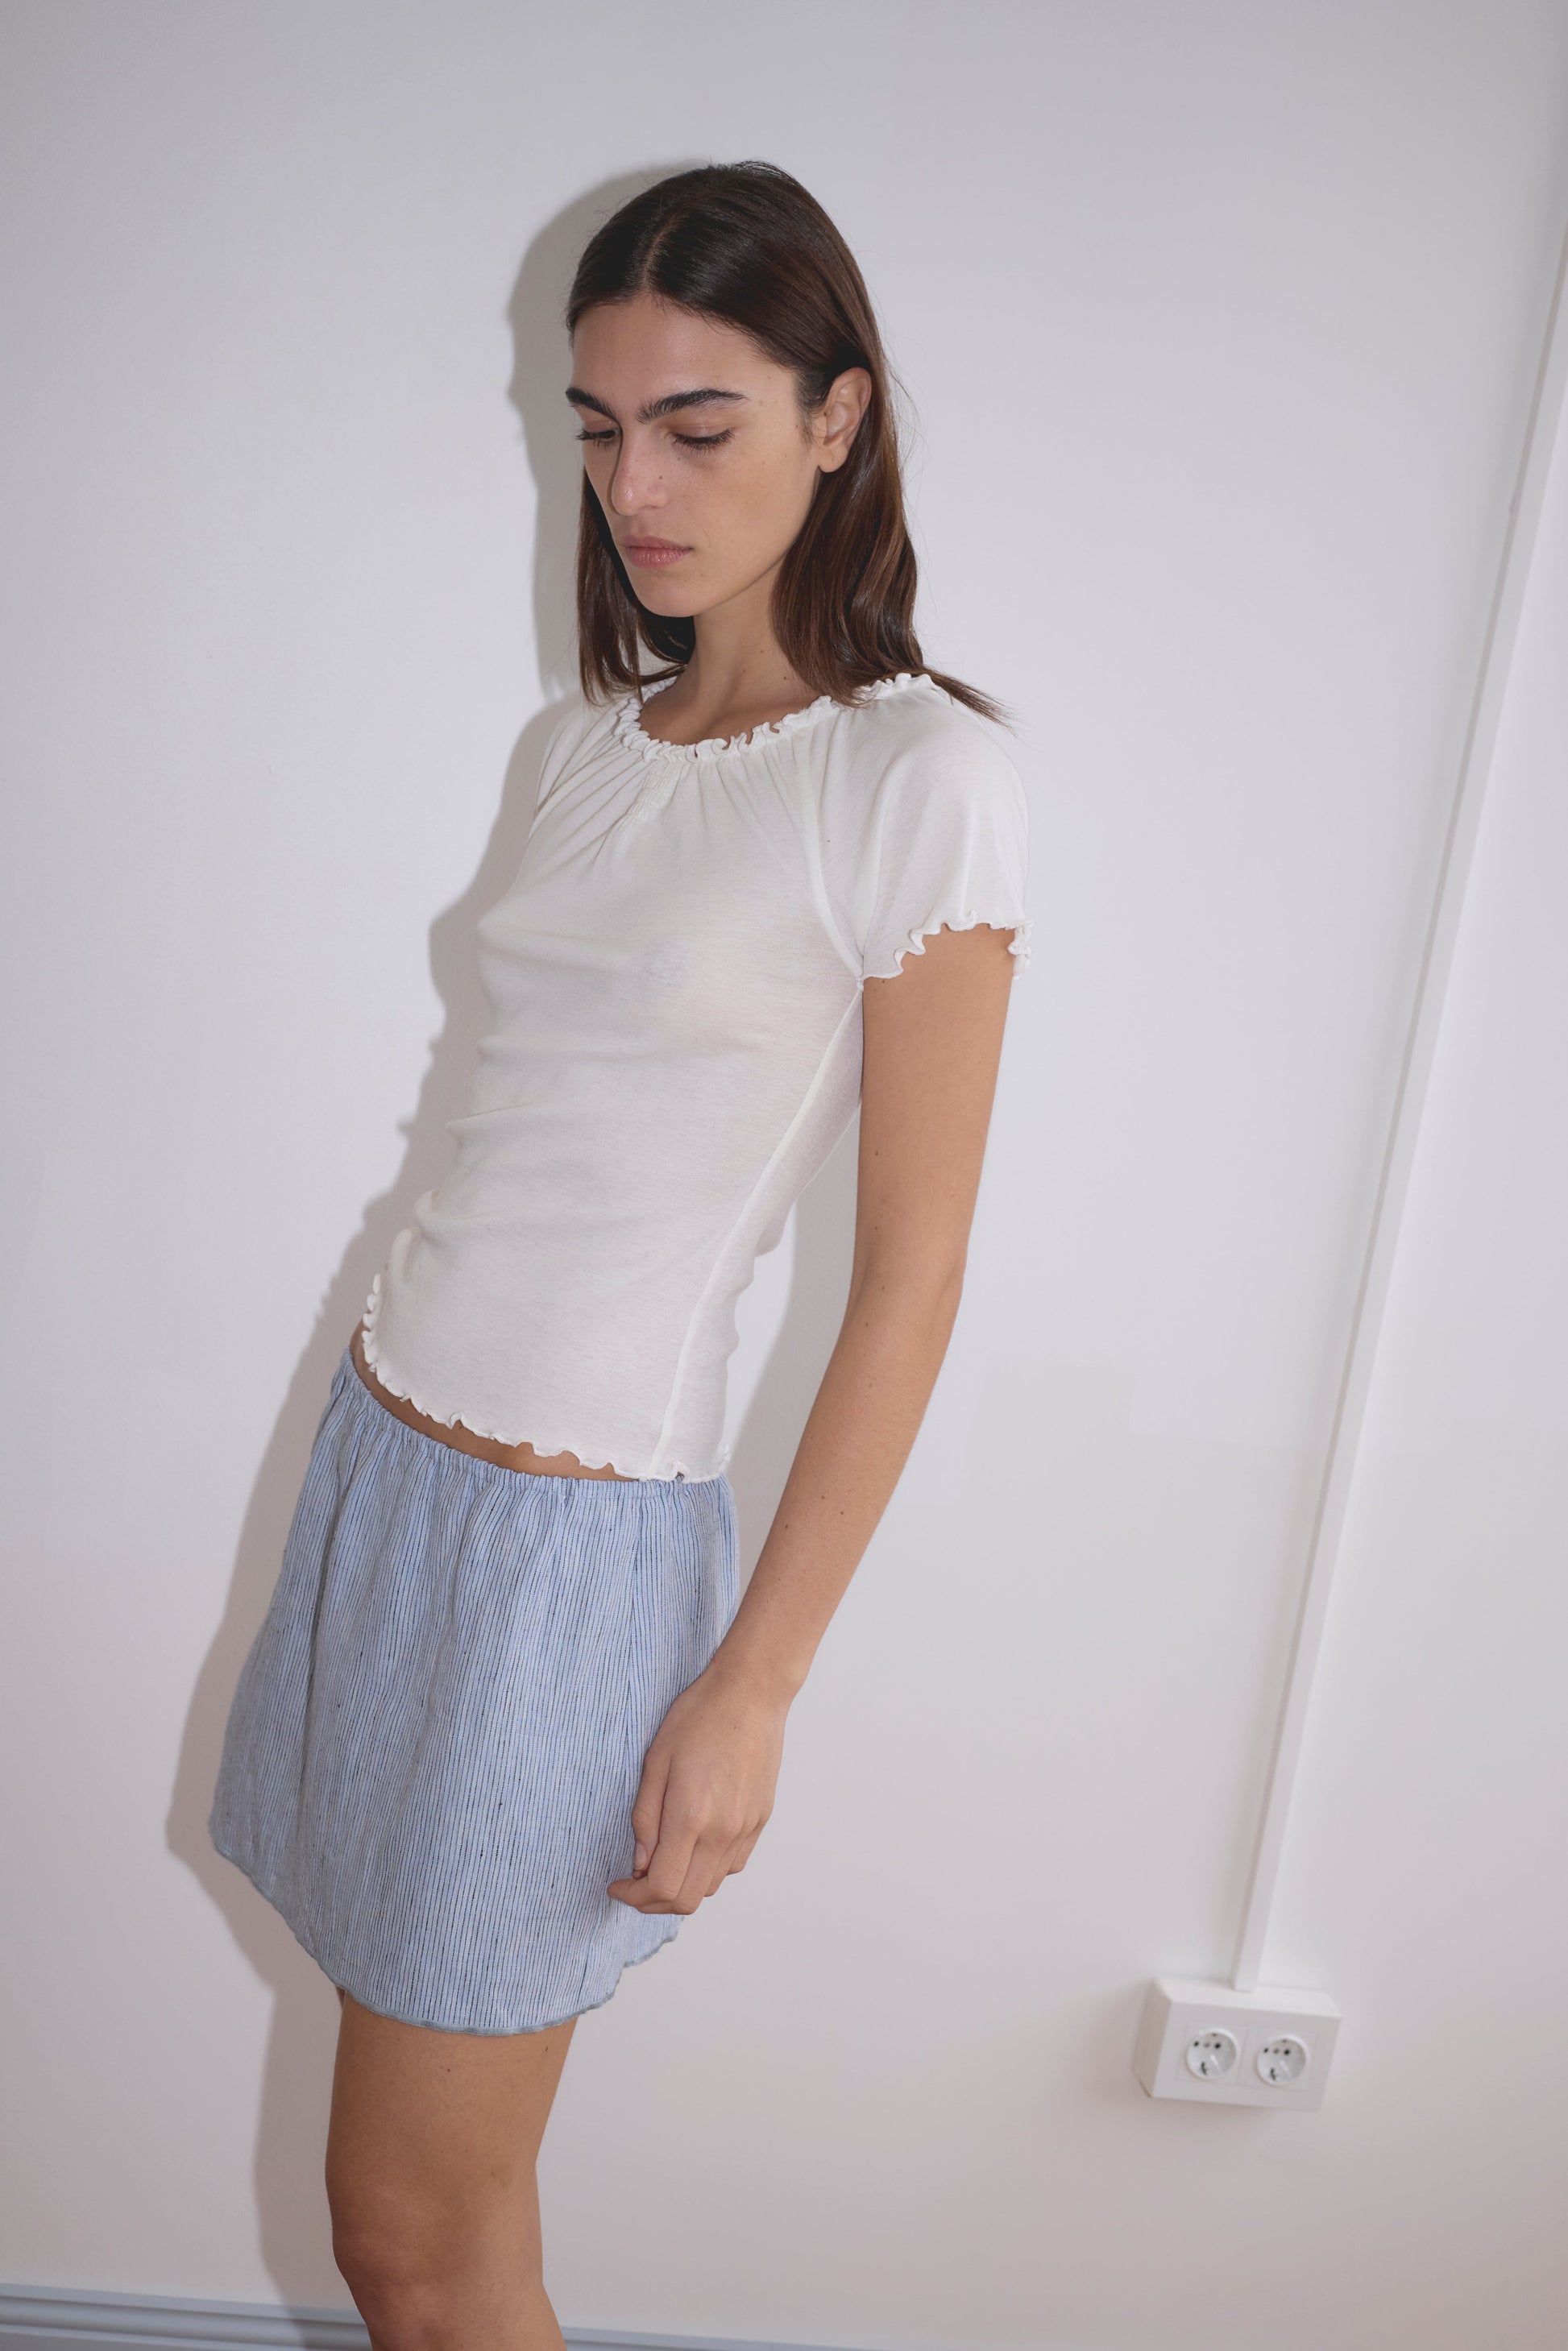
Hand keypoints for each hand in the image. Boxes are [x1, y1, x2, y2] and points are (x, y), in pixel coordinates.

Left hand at [607, 1657, 787, 1914]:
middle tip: (634, 1882)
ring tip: (662, 1862)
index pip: (662, 1888)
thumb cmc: (699, 1717)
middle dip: (654, 1901)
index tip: (618, 1885)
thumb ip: (646, 1819)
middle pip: (688, 1900)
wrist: (751, 1693)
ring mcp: (746, 1829)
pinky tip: (693, 1845)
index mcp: (691, 1818)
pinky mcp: (760, 1821)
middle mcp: (723, 1833)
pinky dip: (707, 1869)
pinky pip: (732, 1865)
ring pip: (711, 1886)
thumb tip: (640, 1864)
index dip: (634, 1897)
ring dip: (682, 1886)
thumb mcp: (655, 1762)